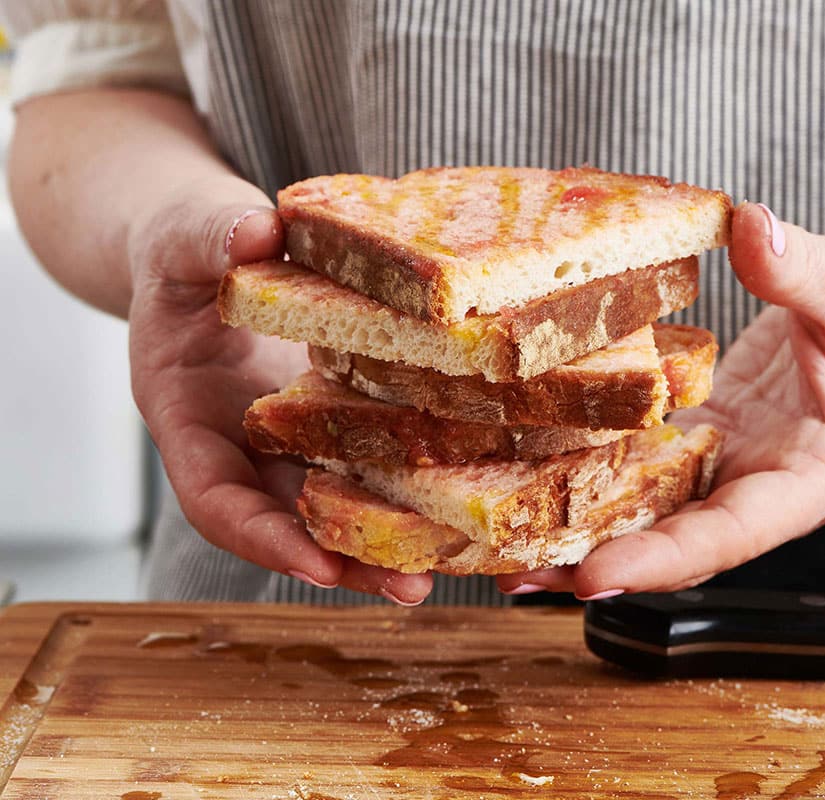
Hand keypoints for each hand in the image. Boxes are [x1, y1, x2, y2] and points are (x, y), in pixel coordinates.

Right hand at [126, 178, 432, 603]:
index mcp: (187, 412)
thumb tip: (252, 231)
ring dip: (388, 539)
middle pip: (287, 521)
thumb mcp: (185, 236)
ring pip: (335, 502)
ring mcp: (288, 438)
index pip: (214, 496)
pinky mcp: (332, 421)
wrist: (208, 248)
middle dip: (345, 560)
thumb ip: (209, 239)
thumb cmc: (186, 247)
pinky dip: (411, 484)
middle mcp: (241, 443)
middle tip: (408, 588)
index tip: (314, 565)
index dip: (260, 536)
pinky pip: (369, 459)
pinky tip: (465, 501)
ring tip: (452, 565)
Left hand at [497, 203, 824, 597]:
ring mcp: (747, 460)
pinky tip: (547, 471)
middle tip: (518, 573)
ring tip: (508, 541)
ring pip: (665, 506)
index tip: (594, 575)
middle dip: (606, 560)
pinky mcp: (722, 430)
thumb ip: (806, 268)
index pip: (740, 530)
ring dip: (593, 523)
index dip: (667, 558)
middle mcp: (778, 480)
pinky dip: (607, 470)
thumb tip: (749, 230)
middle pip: (687, 536)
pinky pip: (658, 458)